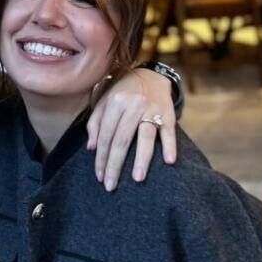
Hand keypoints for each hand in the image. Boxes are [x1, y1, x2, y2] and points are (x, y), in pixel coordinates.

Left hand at [86, 68, 176, 190]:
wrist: (151, 76)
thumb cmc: (123, 93)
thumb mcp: (104, 101)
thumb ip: (95, 123)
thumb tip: (92, 147)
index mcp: (115, 102)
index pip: (106, 135)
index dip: (101, 157)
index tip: (99, 176)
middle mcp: (133, 105)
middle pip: (122, 139)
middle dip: (115, 164)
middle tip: (111, 185)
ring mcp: (152, 109)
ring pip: (145, 136)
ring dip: (141, 159)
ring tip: (136, 178)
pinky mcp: (168, 113)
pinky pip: (169, 131)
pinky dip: (169, 145)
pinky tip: (169, 161)